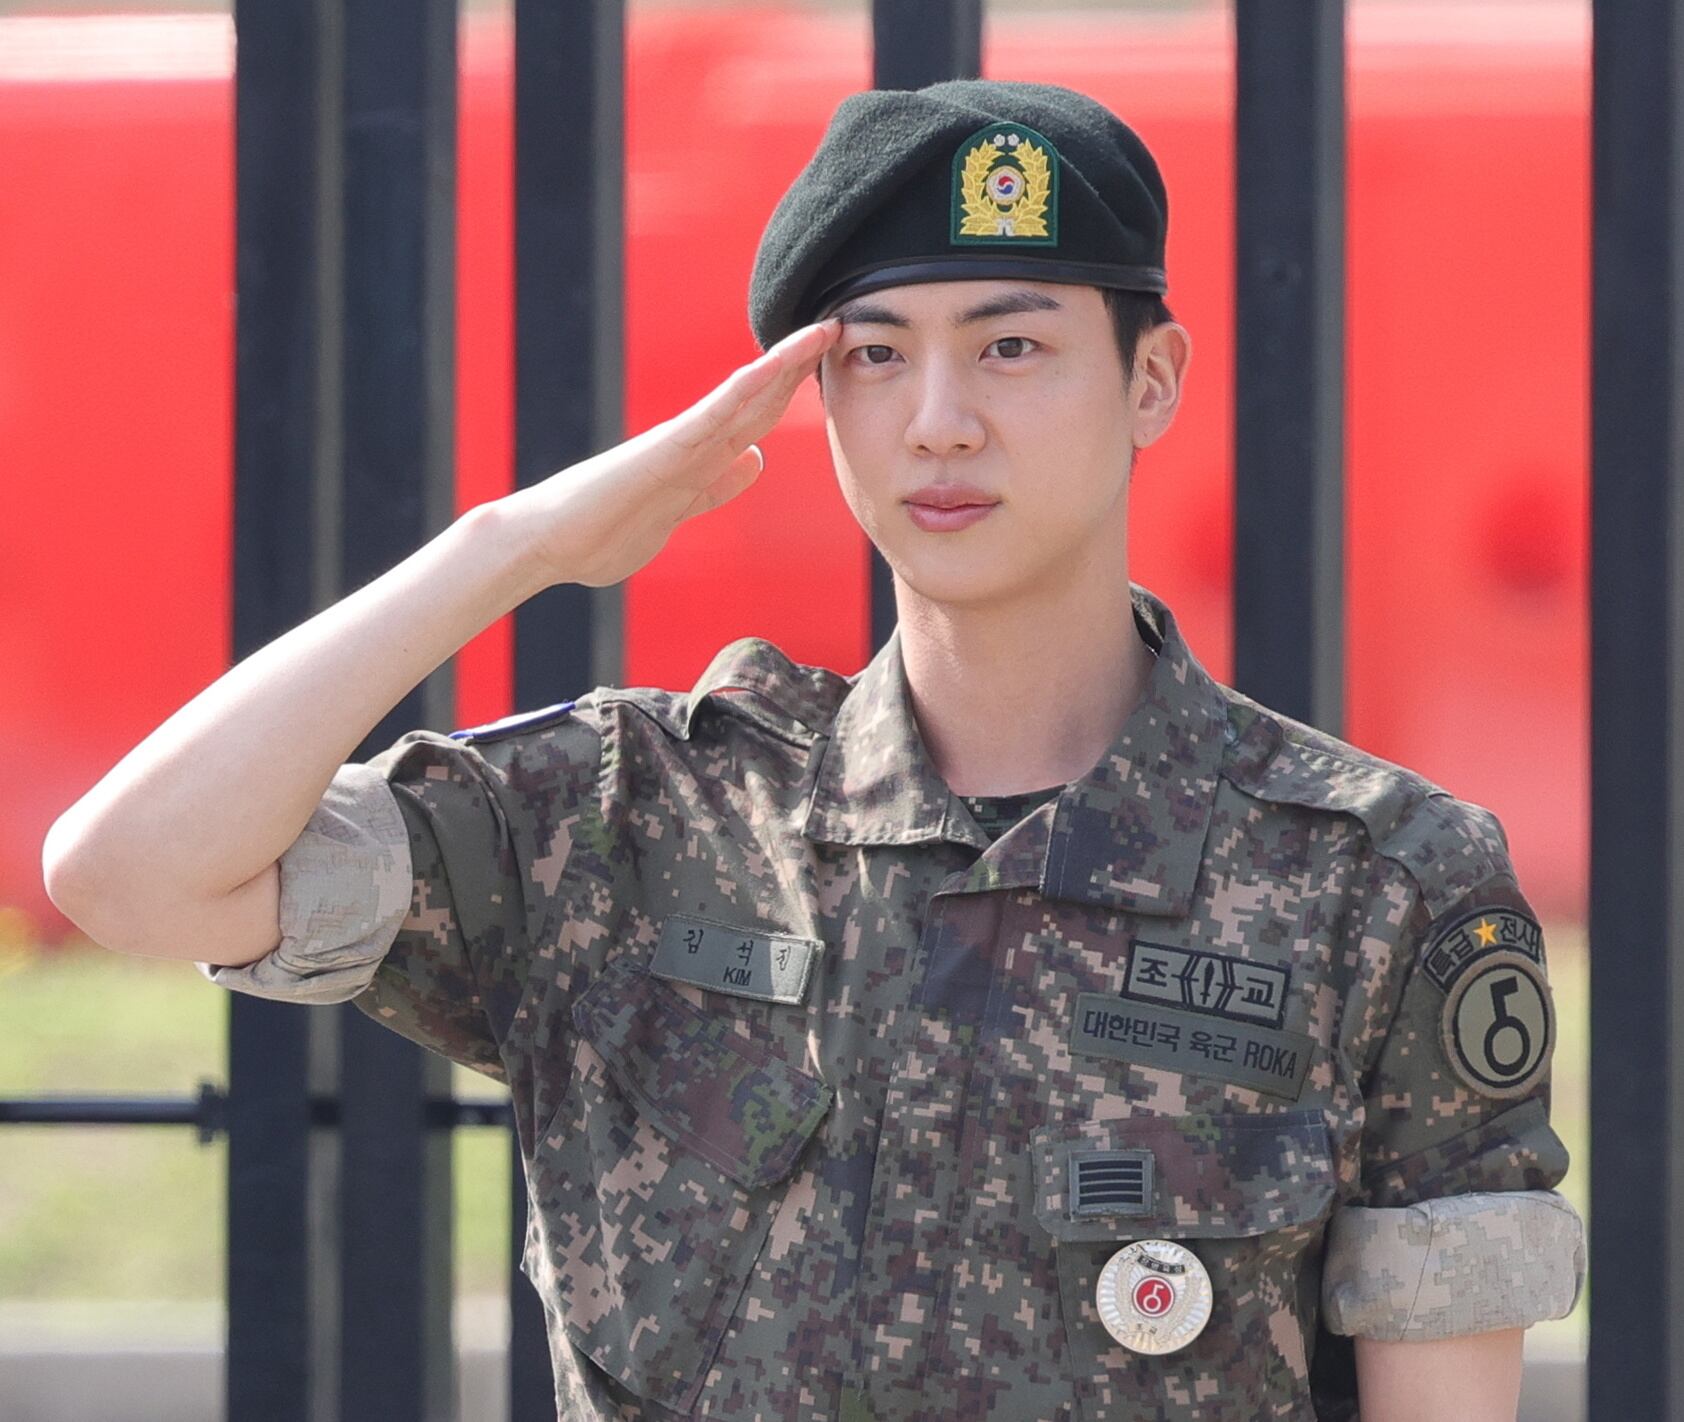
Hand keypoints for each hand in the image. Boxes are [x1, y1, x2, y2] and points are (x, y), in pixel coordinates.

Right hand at [506, 318, 842, 589]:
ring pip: (744, 395)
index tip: (827, 367)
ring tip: (823, 330)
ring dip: (785, 363)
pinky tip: (776, 366)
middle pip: (759, 398)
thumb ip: (715, 487)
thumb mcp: (678, 512)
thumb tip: (754, 459)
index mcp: (699, 461)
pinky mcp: (664, 450)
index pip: (757, 419)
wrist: (547, 542)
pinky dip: (746, 387)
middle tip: (839, 328)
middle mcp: (693, 444)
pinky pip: (713, 413)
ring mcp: (679, 444)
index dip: (792, 393)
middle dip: (800, 366)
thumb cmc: (601, 535)